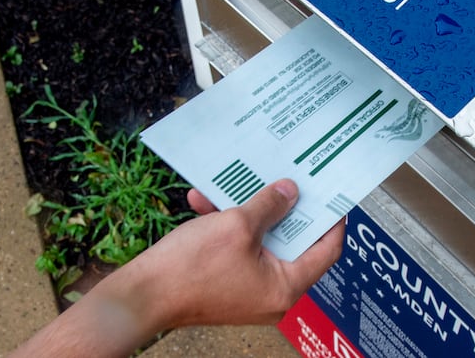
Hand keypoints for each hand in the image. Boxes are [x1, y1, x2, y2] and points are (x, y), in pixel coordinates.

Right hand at [11, 180, 342, 356]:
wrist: (143, 295)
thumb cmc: (191, 268)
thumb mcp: (236, 226)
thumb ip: (269, 206)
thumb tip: (290, 192)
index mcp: (285, 286)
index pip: (326, 251)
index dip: (331, 219)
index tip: (331, 194)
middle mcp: (271, 293)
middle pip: (290, 242)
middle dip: (280, 207)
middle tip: (285, 178)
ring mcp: (247, 290)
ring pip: (258, 241)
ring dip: (245, 211)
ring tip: (233, 185)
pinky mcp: (226, 283)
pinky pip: (235, 249)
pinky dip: (224, 226)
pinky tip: (204, 201)